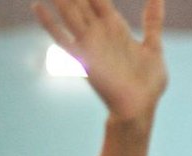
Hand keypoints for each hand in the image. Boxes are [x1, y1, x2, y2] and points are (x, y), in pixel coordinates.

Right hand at [33, 0, 167, 123]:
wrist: (142, 108)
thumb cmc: (148, 83)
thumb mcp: (153, 47)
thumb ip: (153, 21)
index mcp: (115, 28)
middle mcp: (100, 33)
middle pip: (80, 2)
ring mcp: (90, 45)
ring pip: (70, 14)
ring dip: (61, 0)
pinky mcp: (84, 59)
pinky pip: (62, 39)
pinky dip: (49, 23)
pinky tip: (37, 6)